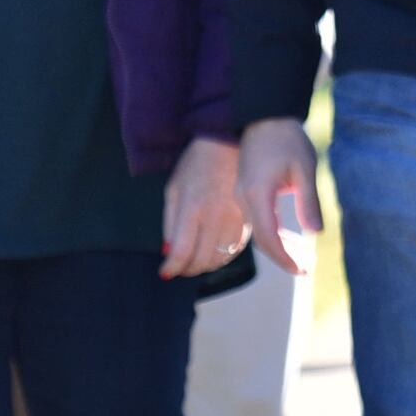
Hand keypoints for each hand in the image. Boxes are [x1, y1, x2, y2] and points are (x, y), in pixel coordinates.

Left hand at [160, 137, 249, 278]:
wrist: (232, 143)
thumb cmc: (197, 164)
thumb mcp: (174, 188)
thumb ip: (170, 222)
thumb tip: (169, 251)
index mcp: (193, 207)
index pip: (182, 251)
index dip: (171, 267)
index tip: (166, 272)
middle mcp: (216, 216)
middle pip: (201, 259)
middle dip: (187, 269)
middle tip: (180, 268)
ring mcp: (236, 218)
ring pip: (220, 257)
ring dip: (205, 265)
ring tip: (195, 262)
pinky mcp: (250, 218)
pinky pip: (237, 248)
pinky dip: (224, 256)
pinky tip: (215, 252)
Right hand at [235, 118, 321, 277]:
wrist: (264, 116)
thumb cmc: (287, 139)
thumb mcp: (304, 168)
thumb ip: (309, 201)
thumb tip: (316, 233)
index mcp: (257, 194)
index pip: (268, 237)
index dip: (284, 258)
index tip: (301, 270)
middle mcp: (243, 198)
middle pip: (260, 239)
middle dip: (282, 257)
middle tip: (304, 269)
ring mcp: (240, 195)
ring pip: (256, 231)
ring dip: (277, 246)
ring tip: (299, 258)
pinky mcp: (243, 192)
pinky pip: (254, 221)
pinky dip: (270, 234)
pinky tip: (287, 239)